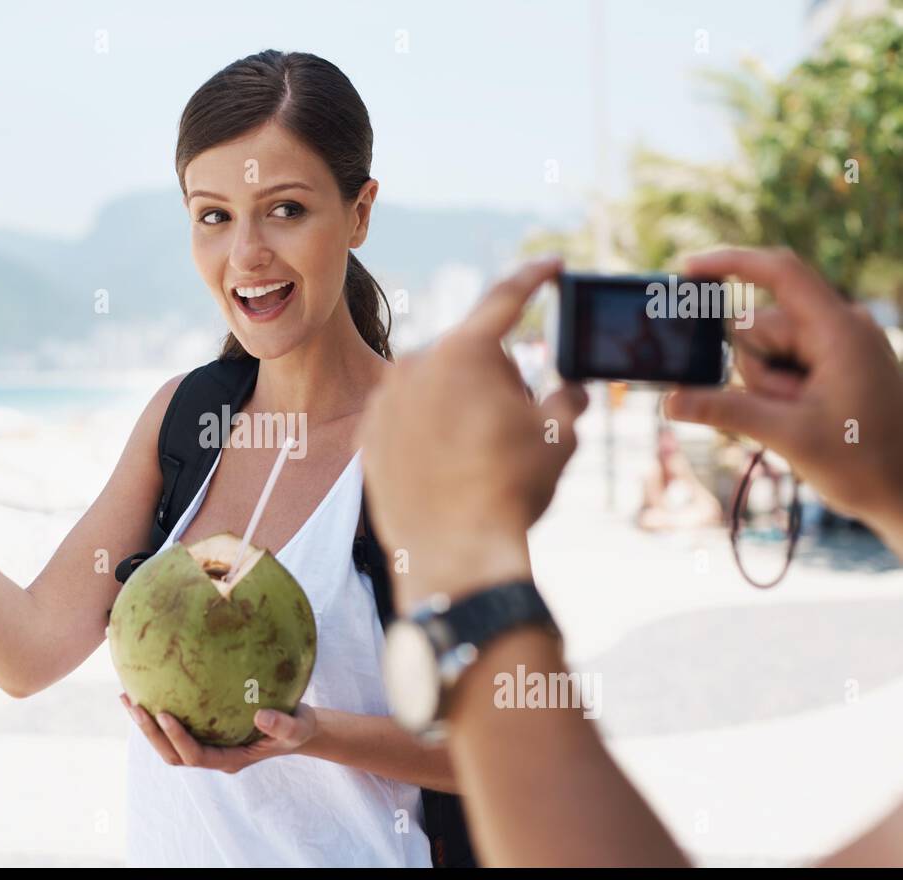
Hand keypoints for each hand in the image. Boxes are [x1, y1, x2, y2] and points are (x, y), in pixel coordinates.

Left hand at [120, 693, 316, 772]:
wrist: (296, 727)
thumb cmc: (297, 727)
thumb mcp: (296, 727)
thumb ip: (282, 724)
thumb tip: (262, 714)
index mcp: (230, 759)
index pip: (195, 755)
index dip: (176, 738)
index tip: (164, 714)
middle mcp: (213, 755)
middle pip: (172, 754)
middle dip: (151, 733)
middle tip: (135, 705)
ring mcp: (207, 745)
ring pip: (168, 744)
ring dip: (146, 724)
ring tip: (127, 697)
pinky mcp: (204, 731)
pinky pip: (175, 725)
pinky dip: (157, 712)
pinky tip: (146, 686)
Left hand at [359, 257, 587, 612]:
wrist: (453, 554)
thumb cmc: (510, 491)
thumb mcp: (560, 438)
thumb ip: (566, 397)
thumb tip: (569, 388)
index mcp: (467, 351)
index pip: (507, 299)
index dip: (535, 279)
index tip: (551, 267)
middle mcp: (417, 365)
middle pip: (472, 355)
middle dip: (497, 380)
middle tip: (512, 431)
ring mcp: (386, 400)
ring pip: (436, 387)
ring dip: (460, 407)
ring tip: (475, 460)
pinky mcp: (367, 434)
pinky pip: (407, 419)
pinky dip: (427, 433)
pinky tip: (443, 469)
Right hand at [665, 247, 902, 547]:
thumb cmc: (866, 464)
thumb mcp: (789, 436)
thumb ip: (727, 412)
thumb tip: (671, 400)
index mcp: (839, 330)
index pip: (781, 273)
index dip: (731, 263)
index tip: (687, 270)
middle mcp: (838, 329)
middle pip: (760, 327)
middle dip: (754, 371)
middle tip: (784, 412)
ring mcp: (836, 348)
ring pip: (766, 352)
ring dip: (765, 389)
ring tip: (799, 421)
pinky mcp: (832, 367)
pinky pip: (782, 367)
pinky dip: (776, 394)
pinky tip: (798, 420)